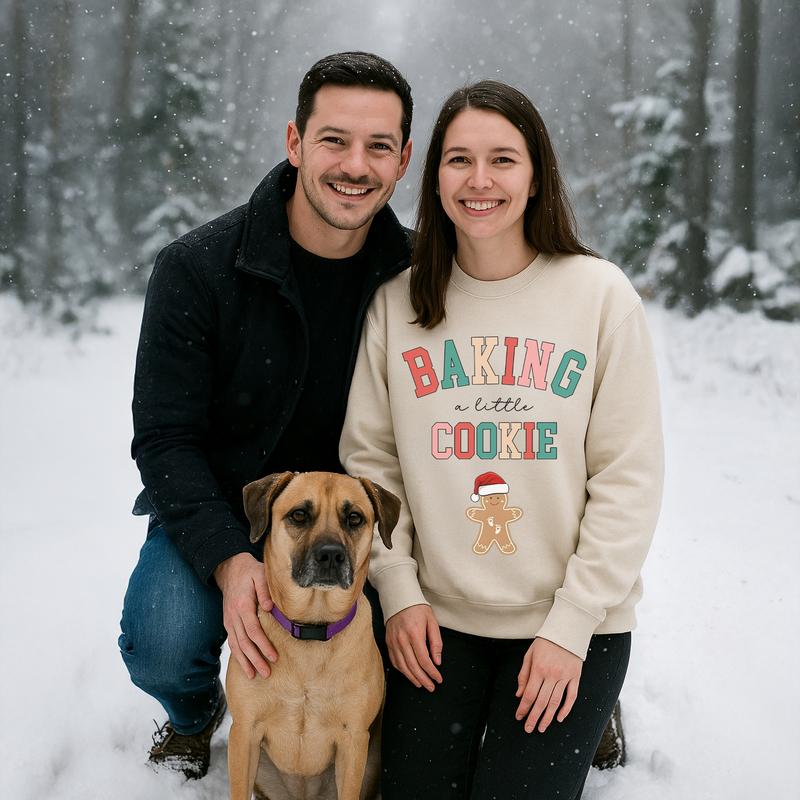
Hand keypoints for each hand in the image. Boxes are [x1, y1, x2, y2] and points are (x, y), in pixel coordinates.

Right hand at [214, 552, 276, 678]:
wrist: (230, 569)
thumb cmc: (249, 572)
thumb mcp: (260, 574)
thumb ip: (265, 590)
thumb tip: (270, 608)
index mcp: (243, 605)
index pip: (253, 630)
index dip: (263, 645)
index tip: (274, 657)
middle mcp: (233, 616)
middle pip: (244, 642)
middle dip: (255, 659)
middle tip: (267, 673)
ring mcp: (229, 620)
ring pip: (236, 645)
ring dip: (245, 661)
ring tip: (254, 675)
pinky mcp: (228, 622)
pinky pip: (232, 642)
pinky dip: (238, 655)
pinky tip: (244, 665)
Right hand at [385, 604, 442, 691]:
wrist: (399, 598)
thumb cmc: (418, 609)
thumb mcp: (432, 622)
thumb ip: (436, 642)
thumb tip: (437, 661)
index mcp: (415, 634)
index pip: (424, 660)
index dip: (432, 672)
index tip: (438, 679)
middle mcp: (402, 640)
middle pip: (413, 666)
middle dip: (423, 679)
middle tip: (431, 687)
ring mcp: (393, 642)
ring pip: (402, 666)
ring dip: (412, 678)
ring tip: (421, 684)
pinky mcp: (388, 642)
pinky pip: (394, 661)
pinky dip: (402, 670)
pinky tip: (409, 674)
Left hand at [515, 638, 581, 732]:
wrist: (566, 630)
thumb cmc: (545, 643)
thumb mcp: (529, 655)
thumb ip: (524, 675)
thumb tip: (519, 695)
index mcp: (538, 669)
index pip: (530, 694)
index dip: (523, 708)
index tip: (519, 717)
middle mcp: (552, 675)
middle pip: (541, 702)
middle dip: (533, 717)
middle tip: (528, 729)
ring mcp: (565, 677)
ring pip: (555, 702)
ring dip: (548, 717)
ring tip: (541, 728)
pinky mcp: (575, 677)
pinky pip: (571, 697)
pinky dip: (566, 709)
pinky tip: (559, 718)